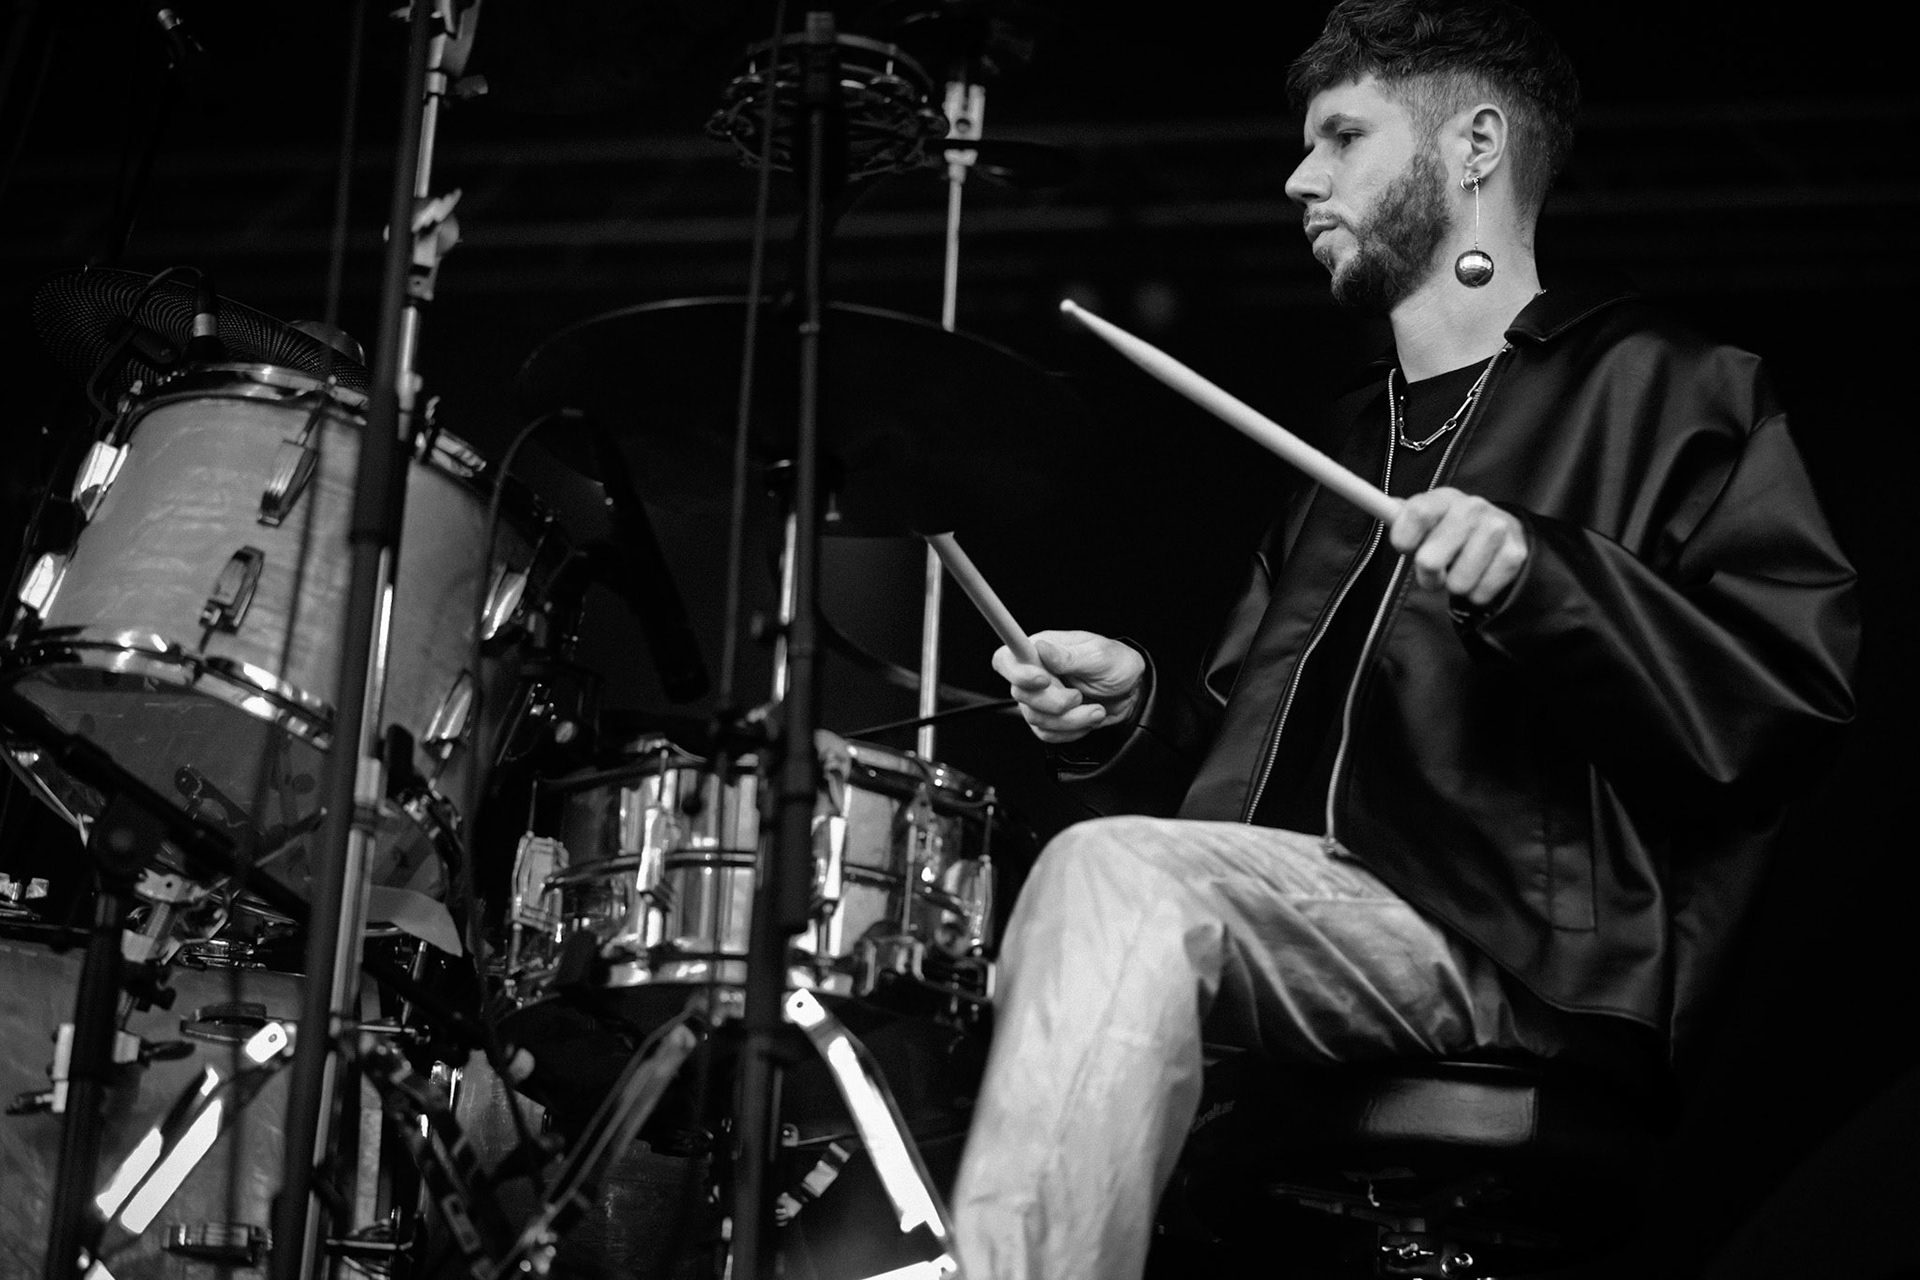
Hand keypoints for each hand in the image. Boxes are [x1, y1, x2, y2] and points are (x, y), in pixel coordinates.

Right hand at [991, 629, 1145, 744]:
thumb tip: (1041, 647)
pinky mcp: (1048, 719)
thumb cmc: (1117, 665)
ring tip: (1095, 709)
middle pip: (1021, 694)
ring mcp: (1040, 698)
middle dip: (1055, 702)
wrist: (1132, 691)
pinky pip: (1046, 733)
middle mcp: (1035, 672)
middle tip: (1079, 696)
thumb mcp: (1100, 656)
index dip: (1017, 673)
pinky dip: (1071, 731)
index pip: (1006, 659)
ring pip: (1035, 718)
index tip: (1043, 680)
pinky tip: (1087, 718)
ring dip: (1070, 719)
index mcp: (1042, 649)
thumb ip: (1069, 656)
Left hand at [1388, 487, 1528, 606]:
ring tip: (1459, 571)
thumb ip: (1402, 517)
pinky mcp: (1515, 554)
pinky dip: (1476, 594)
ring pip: (1457, 583)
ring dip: (1454, 586)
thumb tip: (1383, 507)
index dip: (1404, 538)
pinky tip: (1479, 576)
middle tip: (1433, 572)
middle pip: (1430, 559)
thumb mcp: (1427, 519)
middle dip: (1427, 575)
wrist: (1502, 531)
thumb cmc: (1451, 529)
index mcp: (1444, 497)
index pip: (1417, 513)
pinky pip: (1480, 593)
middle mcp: (1472, 508)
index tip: (1405, 548)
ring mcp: (1496, 529)